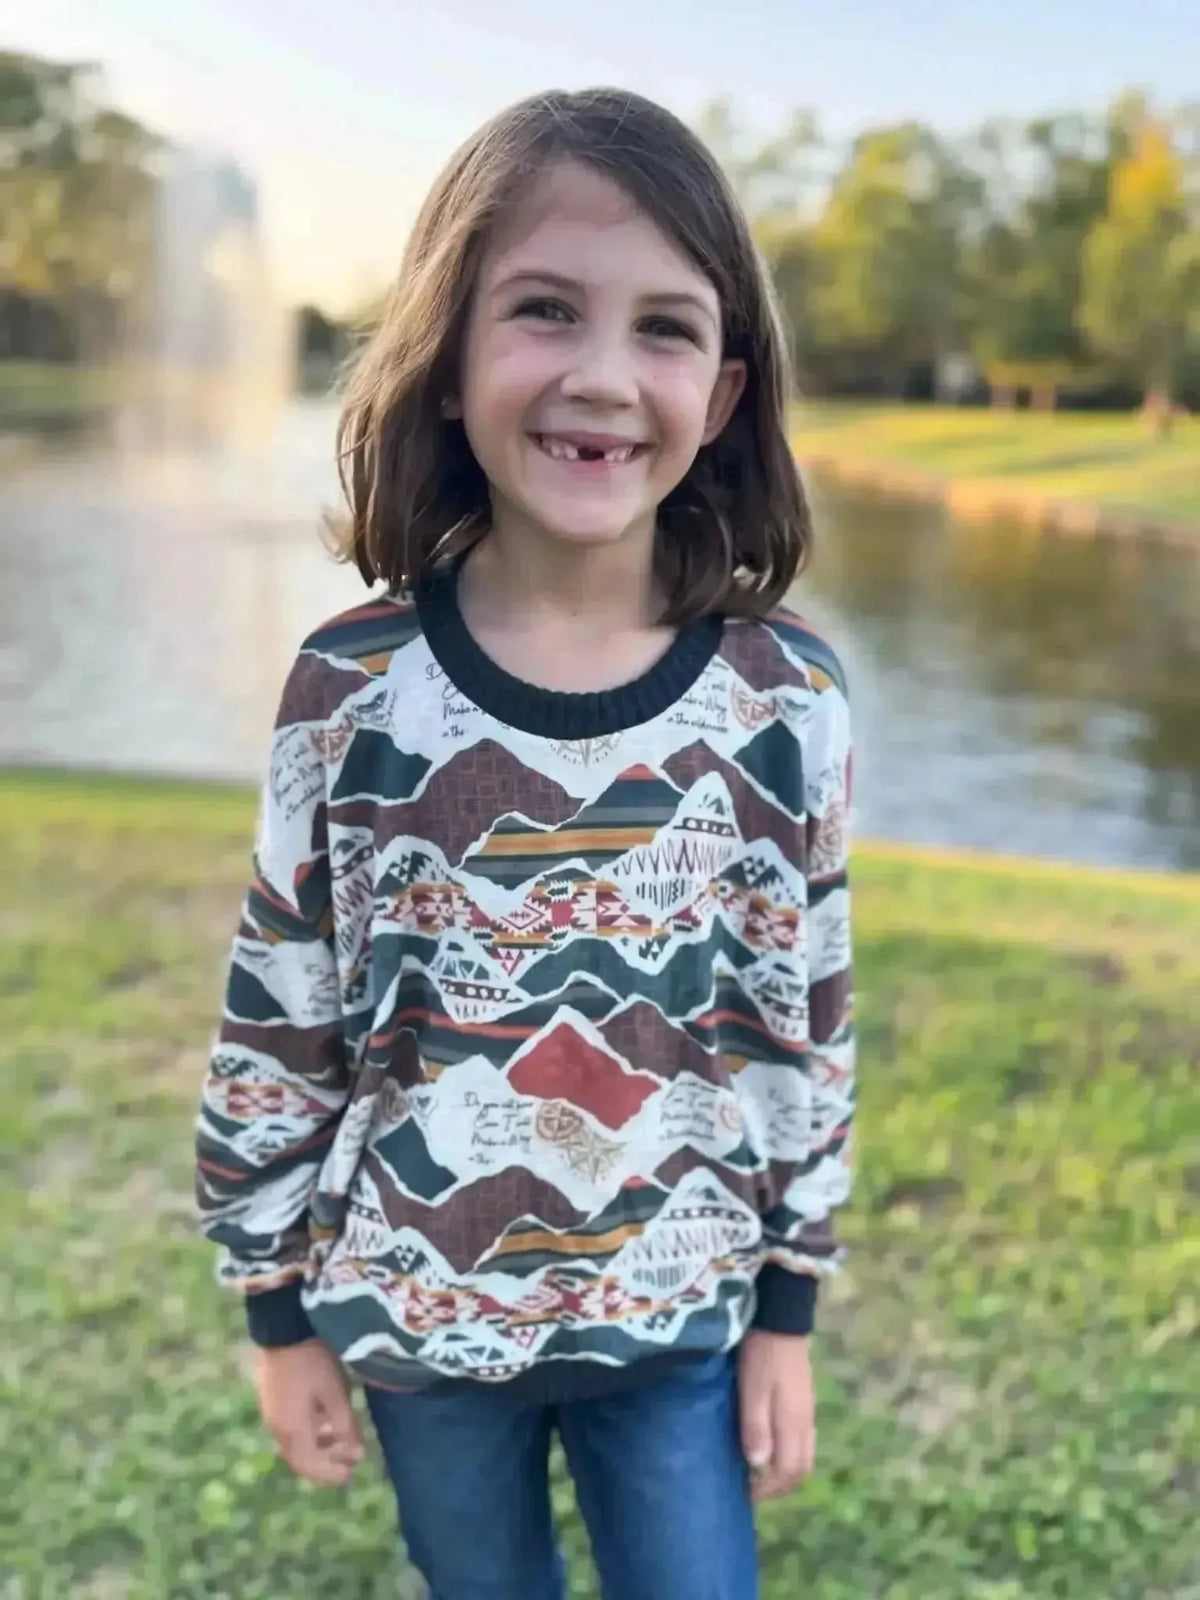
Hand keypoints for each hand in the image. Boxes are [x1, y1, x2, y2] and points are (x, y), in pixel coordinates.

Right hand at [253, 1339, 364, 1485]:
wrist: (283, 1329)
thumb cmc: (313, 1362)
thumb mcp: (335, 1393)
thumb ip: (345, 1427)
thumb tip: (355, 1455)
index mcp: (292, 1431)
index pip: (310, 1466)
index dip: (329, 1475)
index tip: (349, 1475)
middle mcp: (277, 1427)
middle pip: (299, 1457)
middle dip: (323, 1463)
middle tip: (345, 1462)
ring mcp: (271, 1412)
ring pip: (294, 1442)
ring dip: (317, 1446)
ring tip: (339, 1438)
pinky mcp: (271, 1397)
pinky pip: (289, 1426)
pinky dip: (308, 1430)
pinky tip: (323, 1416)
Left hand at [737, 1329, 815, 1500]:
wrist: (781, 1321)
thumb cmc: (762, 1357)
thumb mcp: (752, 1391)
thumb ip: (756, 1428)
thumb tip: (758, 1466)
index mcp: (793, 1424)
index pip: (789, 1472)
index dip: (770, 1489)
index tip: (748, 1494)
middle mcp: (806, 1423)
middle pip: (802, 1468)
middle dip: (780, 1485)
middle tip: (755, 1488)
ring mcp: (808, 1411)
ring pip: (805, 1454)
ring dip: (786, 1470)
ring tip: (761, 1471)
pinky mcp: (804, 1400)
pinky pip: (803, 1439)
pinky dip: (790, 1452)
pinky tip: (772, 1445)